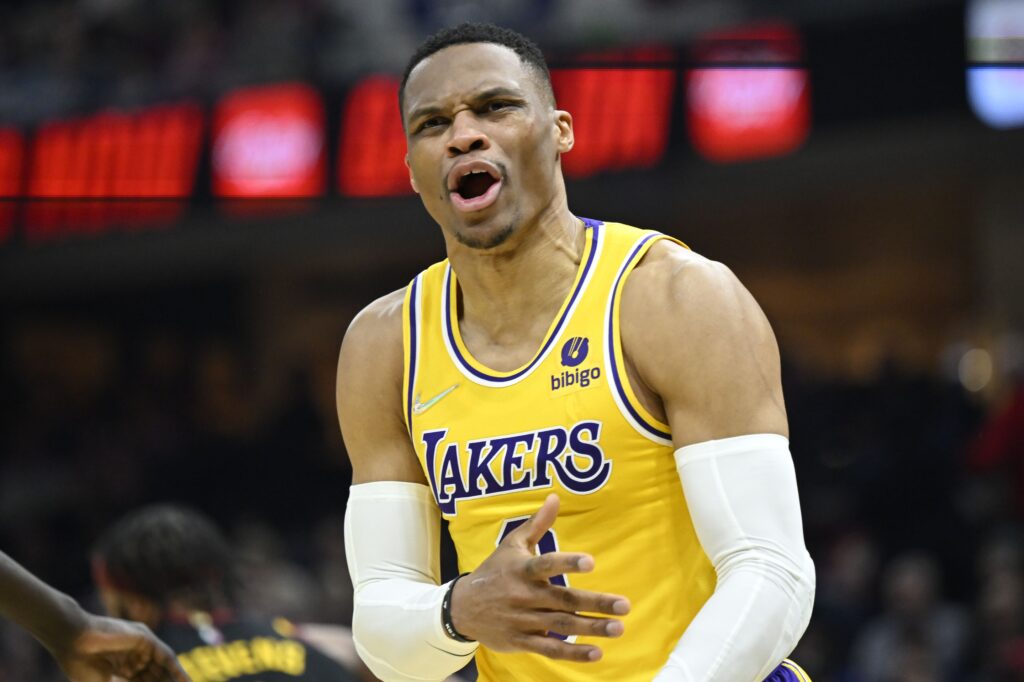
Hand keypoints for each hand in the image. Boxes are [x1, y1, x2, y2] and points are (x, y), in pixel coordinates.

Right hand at [54, 613, 189, 681]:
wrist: (71, 641)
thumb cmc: (79, 664)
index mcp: (122, 666)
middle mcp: (134, 656)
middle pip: (155, 676)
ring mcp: (140, 646)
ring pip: (162, 668)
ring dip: (173, 681)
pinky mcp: (145, 639)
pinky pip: (165, 657)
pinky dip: (176, 670)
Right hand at [449, 493, 630, 661]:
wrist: (462, 608)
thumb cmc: (494, 571)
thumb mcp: (512, 544)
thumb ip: (537, 524)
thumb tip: (555, 497)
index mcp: (522, 570)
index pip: (546, 565)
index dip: (567, 563)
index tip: (591, 563)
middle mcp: (524, 595)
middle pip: (563, 600)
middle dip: (595, 603)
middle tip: (624, 606)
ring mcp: (523, 620)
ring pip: (561, 625)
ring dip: (591, 628)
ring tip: (618, 628)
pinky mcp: (522, 641)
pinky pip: (549, 648)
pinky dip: (572, 653)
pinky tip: (596, 652)